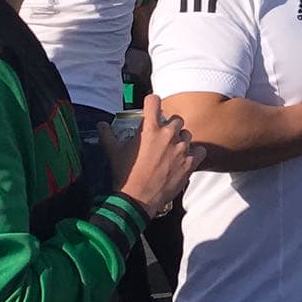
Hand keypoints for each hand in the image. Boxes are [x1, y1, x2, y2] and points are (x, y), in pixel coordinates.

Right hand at [106, 94, 204, 218]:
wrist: (137, 199)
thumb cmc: (125, 175)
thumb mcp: (113, 152)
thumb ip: (107, 135)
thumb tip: (101, 124)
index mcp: (150, 129)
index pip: (154, 101)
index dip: (152, 102)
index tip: (151, 109)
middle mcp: (168, 135)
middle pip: (176, 119)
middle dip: (169, 125)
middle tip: (162, 136)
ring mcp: (181, 148)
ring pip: (187, 134)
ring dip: (181, 139)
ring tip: (172, 150)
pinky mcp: (190, 162)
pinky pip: (200, 150)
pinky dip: (195, 153)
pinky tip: (186, 158)